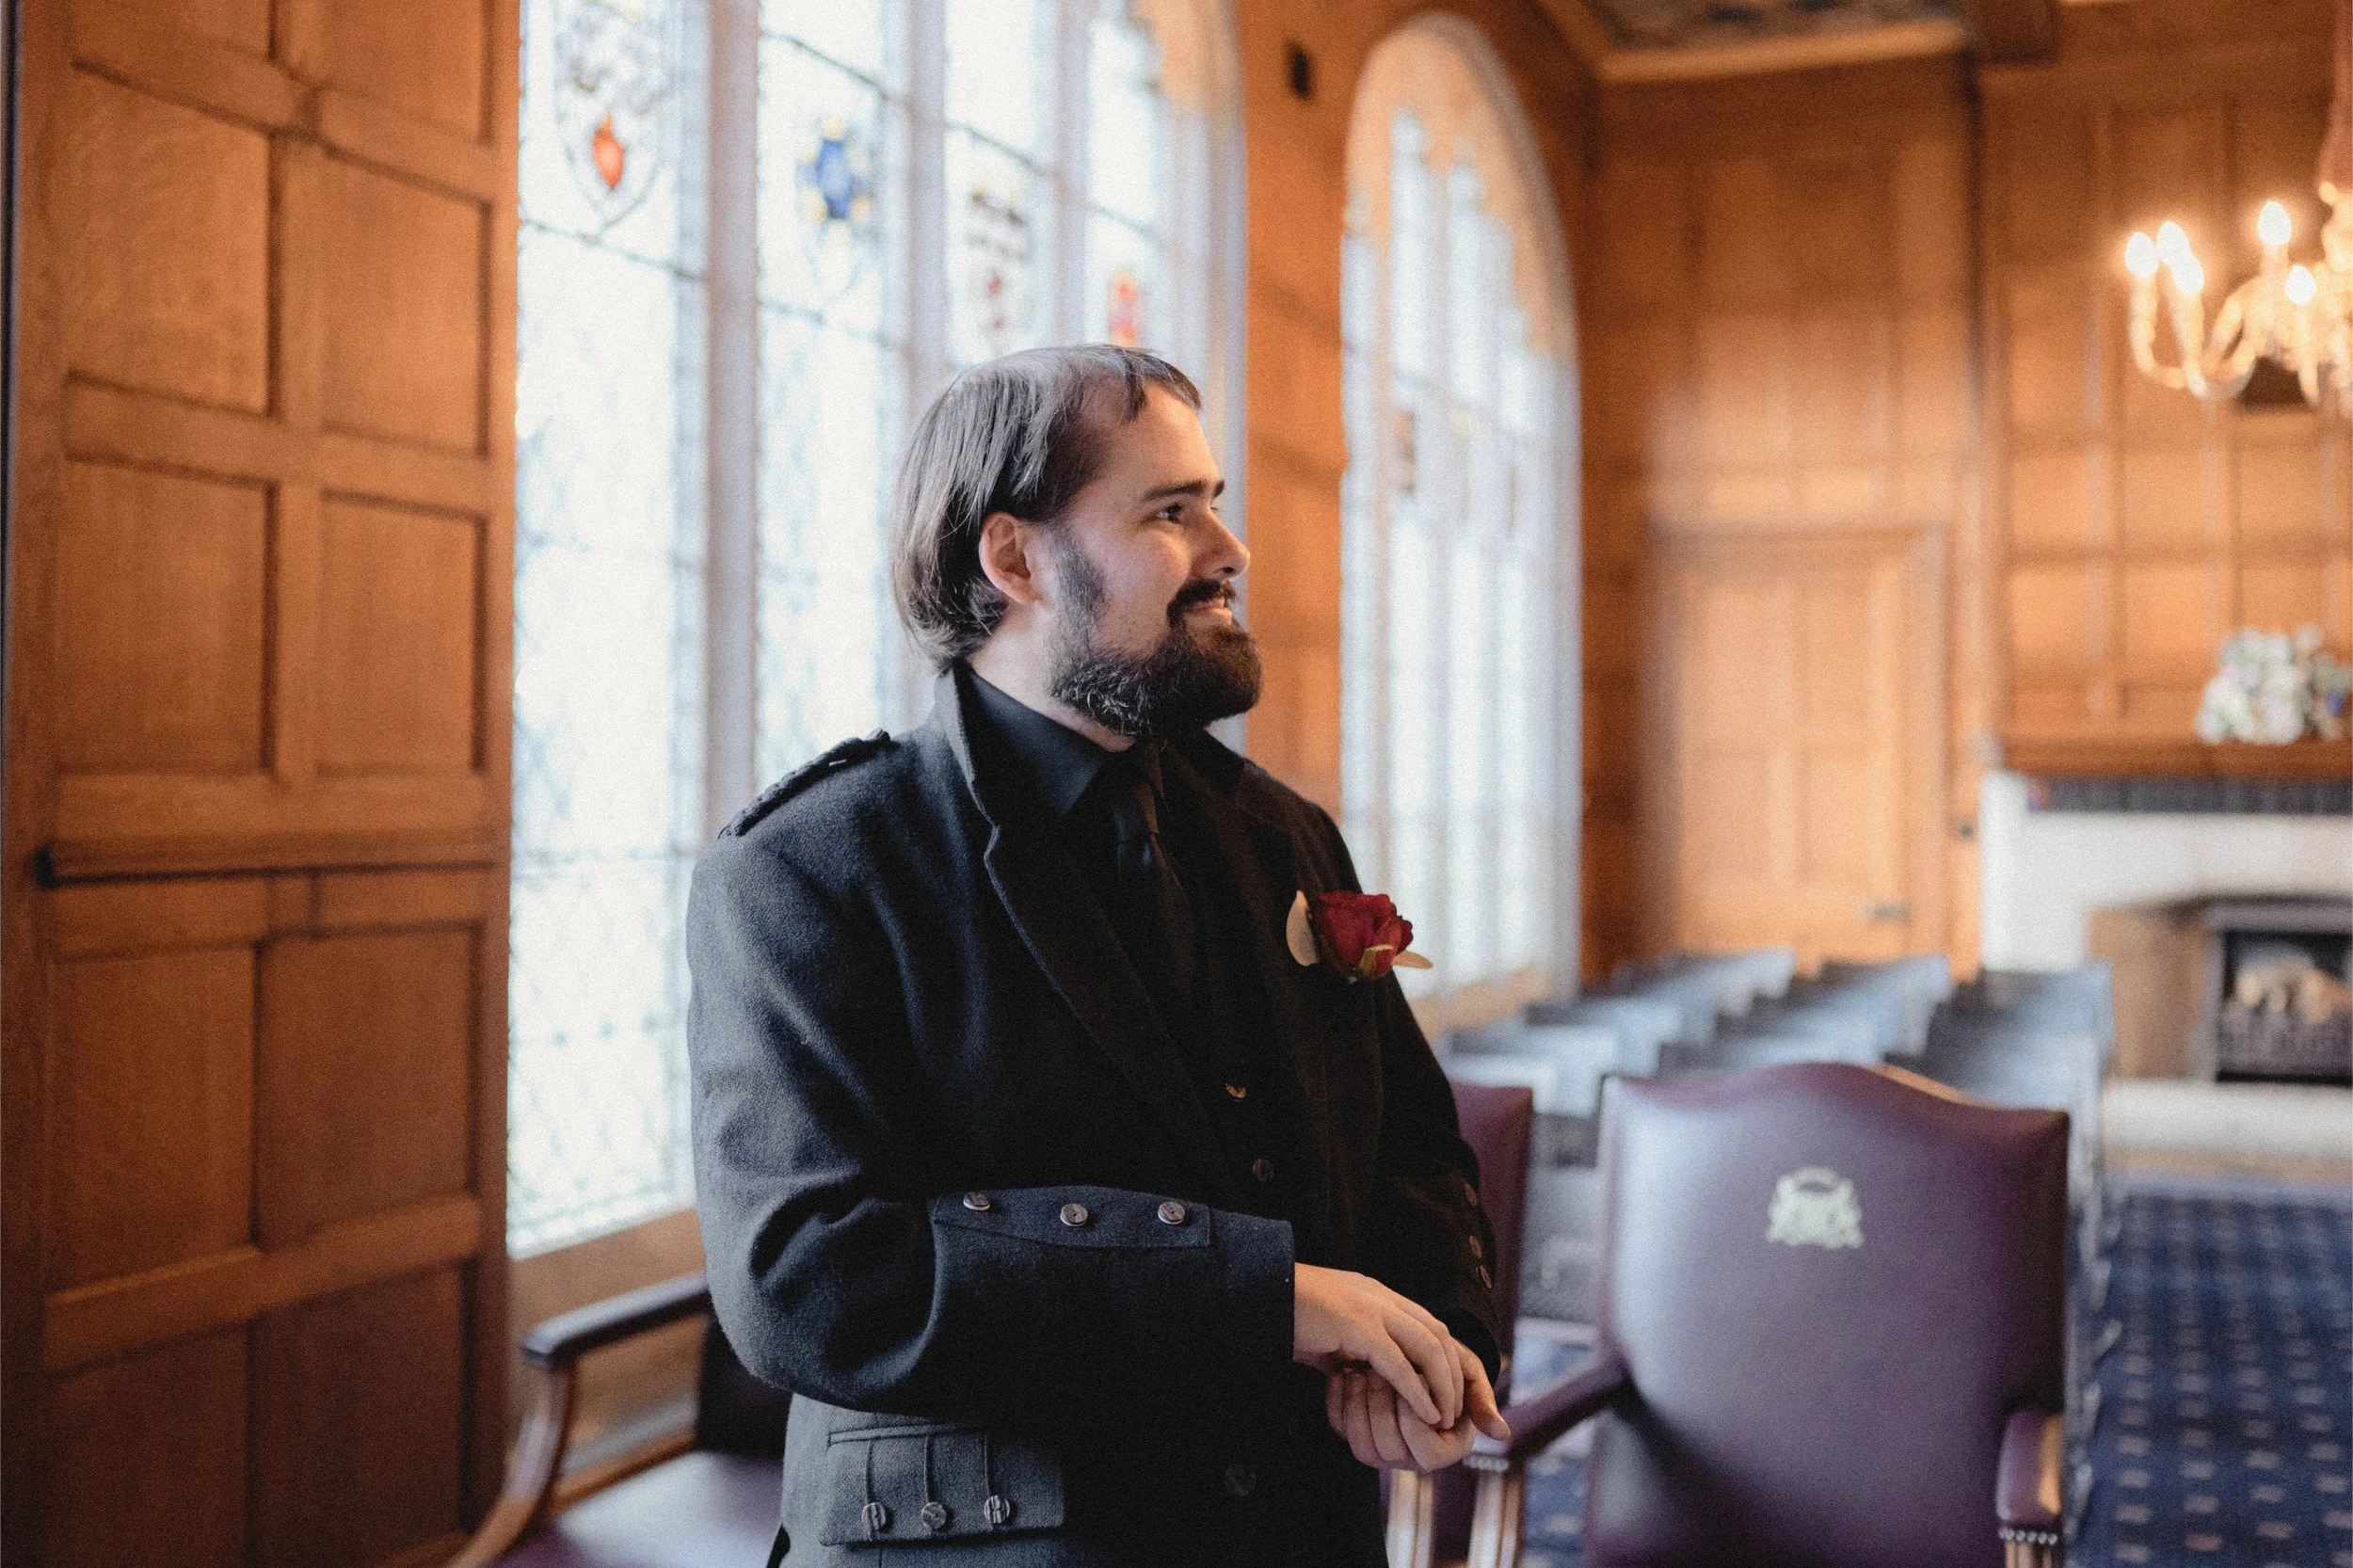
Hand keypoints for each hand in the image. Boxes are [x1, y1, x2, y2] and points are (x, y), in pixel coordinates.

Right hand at [1291, 1263, 1463, 1428]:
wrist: (1258, 1293)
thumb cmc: (1288, 1315)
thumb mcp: (1330, 1332)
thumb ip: (1352, 1348)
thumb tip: (1360, 1375)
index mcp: (1377, 1295)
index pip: (1430, 1323)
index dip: (1448, 1357)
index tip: (1451, 1392)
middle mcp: (1381, 1297)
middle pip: (1438, 1333)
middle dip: (1454, 1374)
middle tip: (1455, 1410)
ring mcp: (1371, 1308)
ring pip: (1428, 1346)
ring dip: (1442, 1384)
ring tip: (1444, 1416)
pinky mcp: (1358, 1327)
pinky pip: (1399, 1364)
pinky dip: (1417, 1391)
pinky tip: (1425, 1413)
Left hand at [1324, 1341, 1507, 1471]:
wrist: (1414, 1358)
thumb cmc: (1447, 1369)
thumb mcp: (1468, 1376)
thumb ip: (1482, 1402)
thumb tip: (1501, 1434)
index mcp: (1442, 1450)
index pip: (1425, 1451)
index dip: (1415, 1417)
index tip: (1410, 1380)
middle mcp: (1409, 1459)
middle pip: (1388, 1450)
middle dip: (1382, 1406)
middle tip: (1379, 1368)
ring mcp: (1380, 1452)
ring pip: (1362, 1445)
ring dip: (1359, 1403)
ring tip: (1361, 1368)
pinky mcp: (1355, 1435)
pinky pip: (1340, 1430)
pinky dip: (1338, 1402)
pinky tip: (1341, 1374)